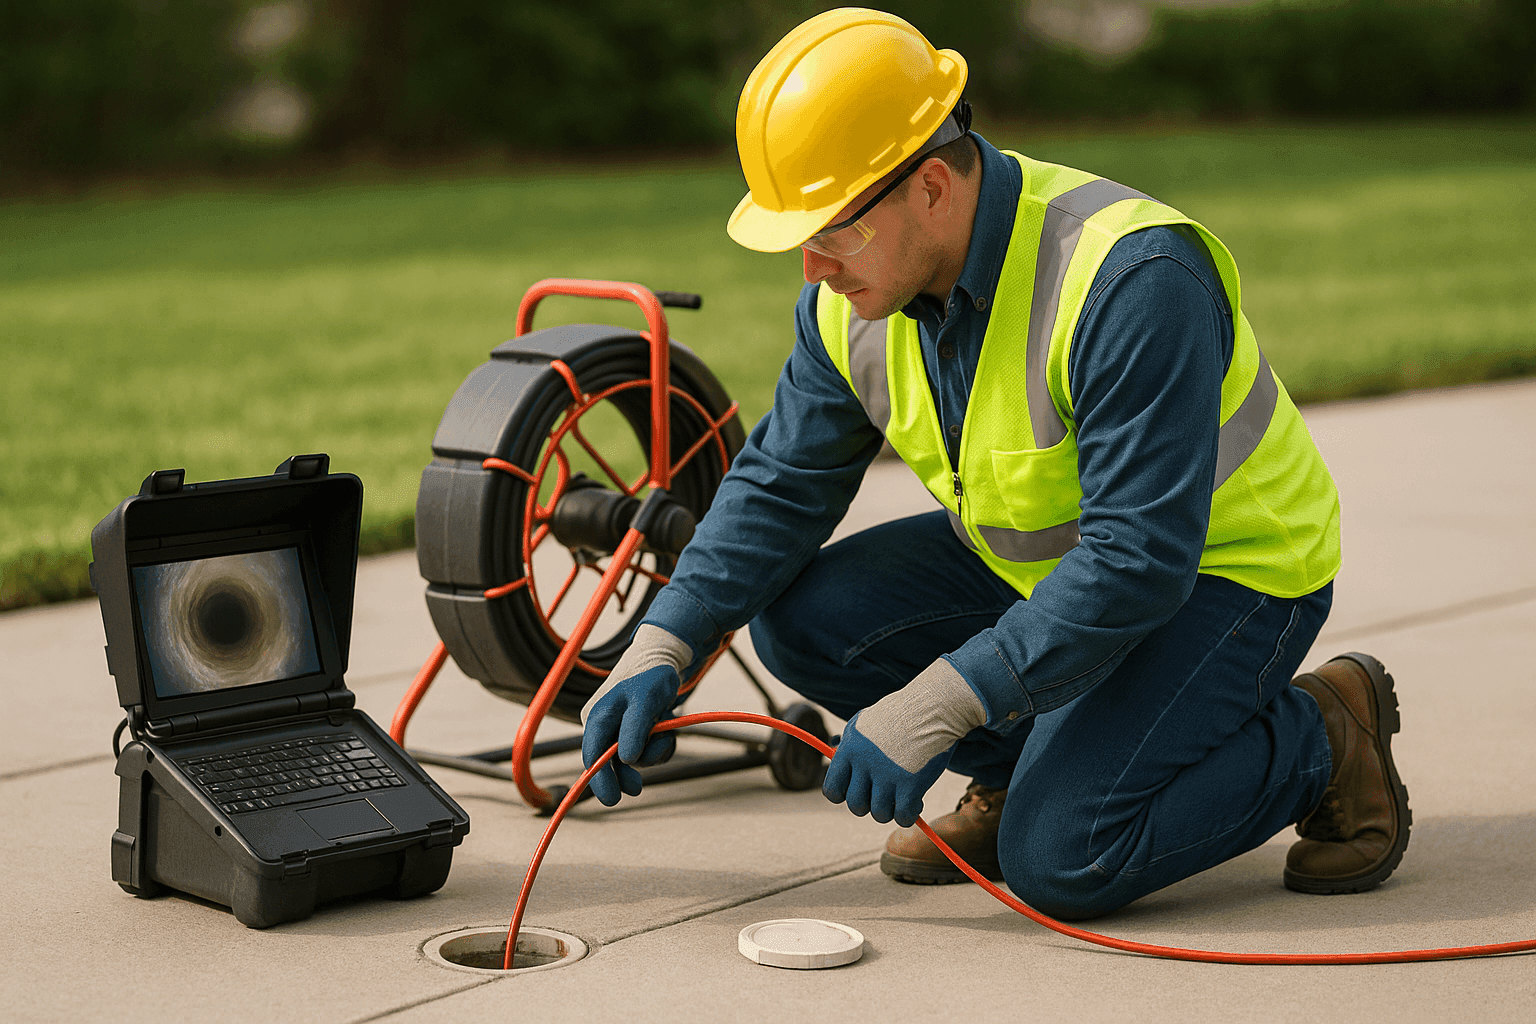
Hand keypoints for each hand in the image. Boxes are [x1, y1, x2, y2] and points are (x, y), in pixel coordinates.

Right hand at [580, 624, 692, 805]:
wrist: (665, 660)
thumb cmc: (651, 676)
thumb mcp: (645, 700)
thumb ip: (634, 729)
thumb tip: (624, 759)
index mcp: (598, 716)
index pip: (592, 754)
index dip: (599, 778)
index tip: (611, 798)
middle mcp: (604, 724)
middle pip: (608, 761)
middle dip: (626, 772)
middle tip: (636, 789)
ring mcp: (619, 729)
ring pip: (631, 758)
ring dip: (652, 752)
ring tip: (666, 732)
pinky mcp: (633, 731)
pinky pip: (644, 750)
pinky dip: (658, 745)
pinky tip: (667, 732)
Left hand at [821, 657, 987, 826]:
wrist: (934, 706)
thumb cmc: (902, 714)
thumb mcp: (867, 722)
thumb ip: (850, 744)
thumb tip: (834, 754)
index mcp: (850, 749)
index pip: (832, 790)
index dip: (845, 795)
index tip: (860, 789)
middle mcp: (864, 763)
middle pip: (856, 805)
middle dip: (870, 805)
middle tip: (885, 793)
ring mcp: (887, 775)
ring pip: (880, 814)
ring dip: (892, 810)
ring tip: (902, 796)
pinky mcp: (910, 784)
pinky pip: (903, 816)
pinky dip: (909, 815)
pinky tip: (917, 801)